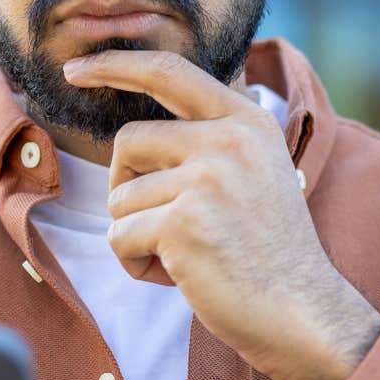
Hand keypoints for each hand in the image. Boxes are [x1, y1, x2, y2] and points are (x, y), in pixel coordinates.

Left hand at [62, 49, 379, 379]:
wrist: (304, 314)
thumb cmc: (270, 253)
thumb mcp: (257, 173)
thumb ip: (212, 141)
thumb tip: (140, 131)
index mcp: (246, 121)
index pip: (168, 71)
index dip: (114, 65)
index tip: (75, 69)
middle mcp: (227, 140)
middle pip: (128, 142)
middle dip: (127, 188)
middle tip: (162, 225)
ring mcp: (206, 179)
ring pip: (120, 198)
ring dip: (136, 235)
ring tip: (185, 257)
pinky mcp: (183, 223)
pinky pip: (119, 237)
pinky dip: (135, 263)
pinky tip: (177, 277)